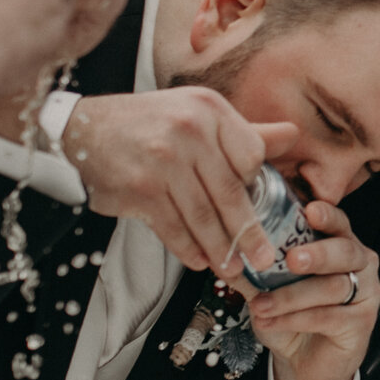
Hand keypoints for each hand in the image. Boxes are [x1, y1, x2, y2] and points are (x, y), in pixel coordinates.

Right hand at [62, 88, 301, 277]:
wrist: (85, 129)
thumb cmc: (151, 122)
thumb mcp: (200, 114)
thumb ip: (247, 131)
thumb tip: (294, 135)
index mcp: (210, 110)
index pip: (251, 156)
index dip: (257, 185)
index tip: (263, 209)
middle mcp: (189, 131)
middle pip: (230, 192)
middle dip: (249, 232)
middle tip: (264, 257)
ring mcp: (163, 160)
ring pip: (202, 215)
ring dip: (220, 248)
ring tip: (233, 268)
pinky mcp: (140, 188)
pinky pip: (172, 227)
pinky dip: (188, 248)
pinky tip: (200, 260)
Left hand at [222, 200, 379, 379]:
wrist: (302, 363)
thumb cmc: (290, 318)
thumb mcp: (266, 289)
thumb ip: (252, 269)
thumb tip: (225, 251)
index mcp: (339, 245)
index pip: (338, 223)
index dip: (327, 215)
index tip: (310, 210)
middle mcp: (359, 264)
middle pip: (346, 250)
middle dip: (317, 254)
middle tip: (291, 259)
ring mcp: (366, 294)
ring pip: (333, 287)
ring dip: (291, 297)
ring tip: (260, 305)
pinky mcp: (362, 323)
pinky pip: (330, 316)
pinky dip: (295, 319)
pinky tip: (270, 323)